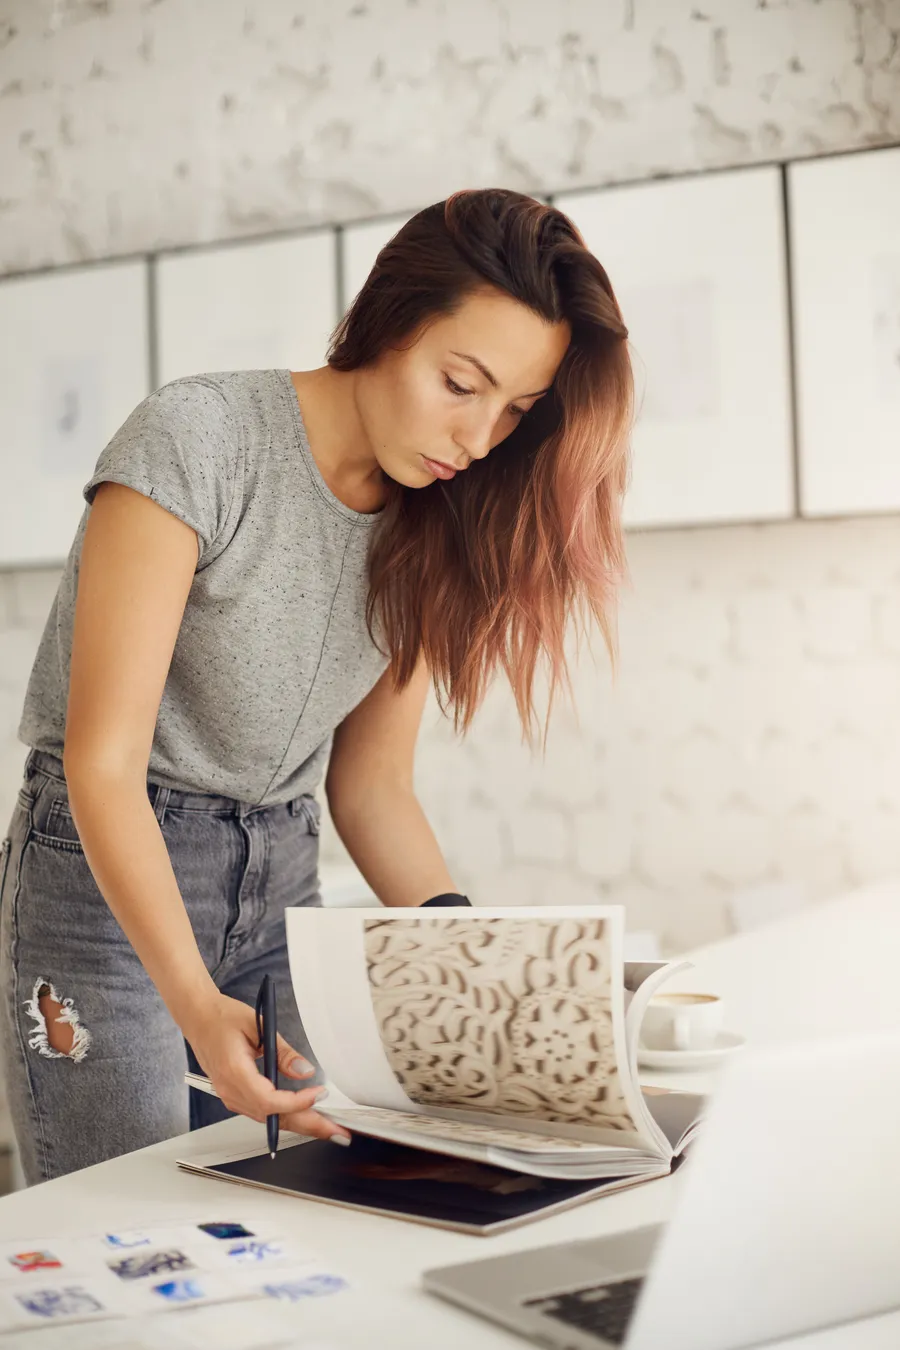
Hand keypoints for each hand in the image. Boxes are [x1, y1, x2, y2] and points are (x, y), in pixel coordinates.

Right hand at [183, 993, 350, 1142]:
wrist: (199, 1019)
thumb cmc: (223, 1018)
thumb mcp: (259, 1026)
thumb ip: (283, 1053)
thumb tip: (305, 1072)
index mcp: (234, 1072)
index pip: (269, 1100)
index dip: (296, 1103)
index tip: (319, 1095)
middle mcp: (230, 1090)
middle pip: (273, 1118)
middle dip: (308, 1126)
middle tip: (336, 1132)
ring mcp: (230, 1096)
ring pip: (269, 1120)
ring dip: (299, 1124)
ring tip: (326, 1127)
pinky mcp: (234, 1096)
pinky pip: (262, 1113)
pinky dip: (285, 1117)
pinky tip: (303, 1116)